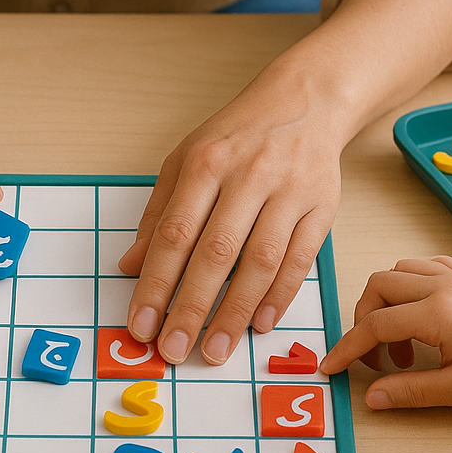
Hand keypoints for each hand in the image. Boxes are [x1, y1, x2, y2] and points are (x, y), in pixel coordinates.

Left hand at [117, 49, 341, 364]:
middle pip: (216, 253)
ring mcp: (289, 192)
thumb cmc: (238, 137)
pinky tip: (259, 325)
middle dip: (191, 308)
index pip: (174, 234)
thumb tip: (129, 267)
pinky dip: (279, 296)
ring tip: (216, 350)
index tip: (141, 325)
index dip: (156, 284)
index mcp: (206, 164)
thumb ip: (158, 214)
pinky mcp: (322, 207)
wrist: (306, 102)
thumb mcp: (185, 161)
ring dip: (235, 311)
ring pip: (261, 261)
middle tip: (173, 350)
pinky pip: (300, 260)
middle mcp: (248, 176)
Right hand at [318, 256, 451, 409]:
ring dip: (384, 301)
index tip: (332, 366)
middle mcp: (441, 286)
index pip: (376, 325)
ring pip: (397, 271)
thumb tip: (372, 398)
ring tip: (400, 341)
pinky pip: (423, 266)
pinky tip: (417, 312)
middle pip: (378, 288)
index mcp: (438, 313)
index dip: (349, 348)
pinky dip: (408, 284)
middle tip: (376, 358)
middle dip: (364, 320)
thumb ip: (409, 391)